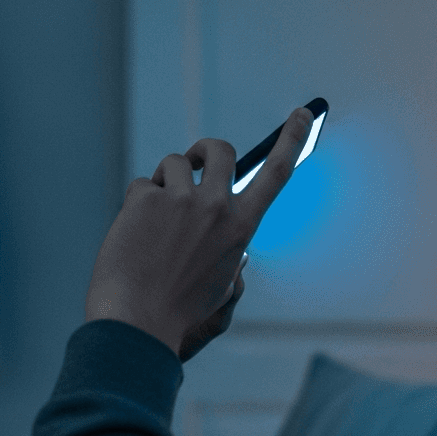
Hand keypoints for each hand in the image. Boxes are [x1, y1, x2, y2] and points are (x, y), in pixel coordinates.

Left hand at [84, 107, 312, 360]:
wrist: (137, 321)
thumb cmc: (178, 310)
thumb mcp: (220, 283)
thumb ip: (230, 250)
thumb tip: (229, 231)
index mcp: (242, 228)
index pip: (277, 173)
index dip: (292, 139)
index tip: (303, 113)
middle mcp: (216, 207)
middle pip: (219, 150)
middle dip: (205, 149)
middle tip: (191, 161)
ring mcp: (181, 200)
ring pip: (173, 164)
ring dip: (163, 184)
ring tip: (153, 221)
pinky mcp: (147, 199)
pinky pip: (143, 186)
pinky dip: (136, 206)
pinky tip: (133, 236)